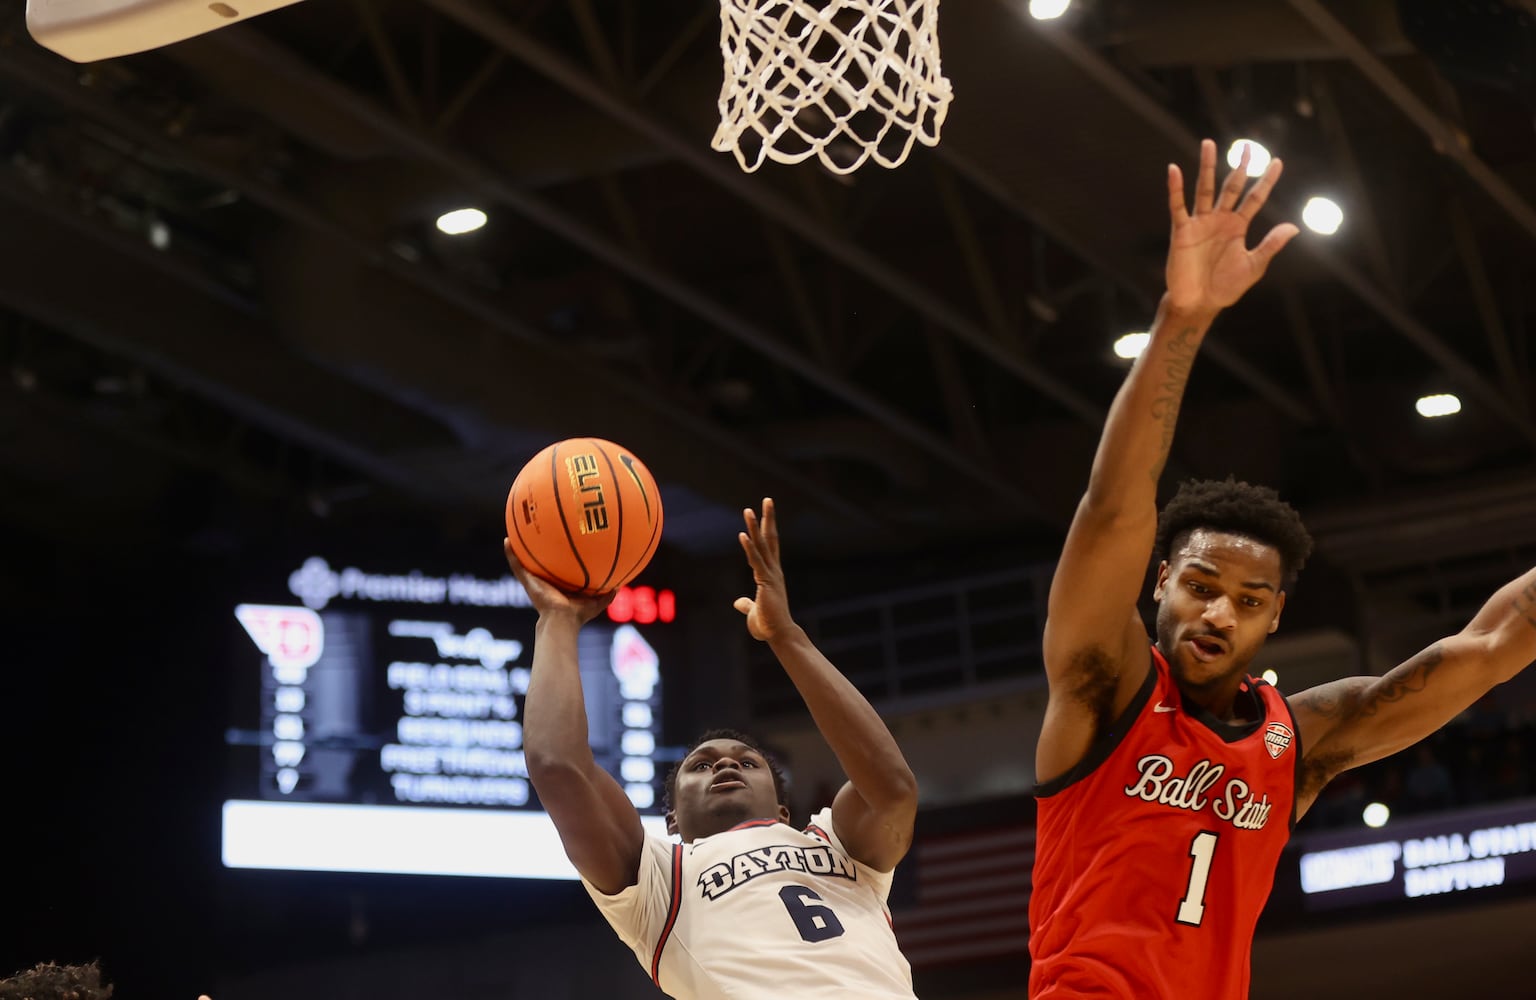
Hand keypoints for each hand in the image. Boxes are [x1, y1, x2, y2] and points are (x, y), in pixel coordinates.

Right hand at [503, 540, 614, 623]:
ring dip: (520, 548)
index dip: (559, 556)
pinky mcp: (528, 582)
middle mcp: (547, 581)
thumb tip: (621, 585)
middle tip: (538, 530)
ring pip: (525, 562)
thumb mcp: (598, 602)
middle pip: (541, 562)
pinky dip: (510, 554)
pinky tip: (506, 540)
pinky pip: (517, 566)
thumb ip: (608, 594)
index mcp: (561, 585)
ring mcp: (535, 581)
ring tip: (515, 531)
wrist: (562, 620)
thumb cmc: (578, 615)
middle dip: (539, 548)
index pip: (559, 568)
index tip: (561, 541)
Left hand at [733, 498, 795, 641]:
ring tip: (749, 510)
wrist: (779, 635)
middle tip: (767, 499)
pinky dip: (749, 548)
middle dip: (768, 518)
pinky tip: (743, 534)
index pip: (770, 545)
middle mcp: (773, 570)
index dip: (768, 527)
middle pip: (770, 538)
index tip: (765, 511)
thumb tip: (738, 602)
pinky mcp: (765, 582)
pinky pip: (756, 561)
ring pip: (762, 546)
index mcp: (771, 573)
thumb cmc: (768, 624)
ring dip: (755, 527)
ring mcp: (771, 574)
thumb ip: (746, 604)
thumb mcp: (753, 611)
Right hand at [1165, 139, 1298, 315]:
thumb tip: (1294, 227)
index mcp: (1238, 227)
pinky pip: (1178, 206)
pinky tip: (1174, 170)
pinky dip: (1175, 188)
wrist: (1199, 304)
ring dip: (1207, 166)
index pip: (1255, 198)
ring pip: (1205, 188)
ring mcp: (1200, 223)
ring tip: (1208, 144)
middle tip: (1248, 146)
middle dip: (1240, 167)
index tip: (1277, 162)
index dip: (1266, 181)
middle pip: (1231, 186)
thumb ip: (1271, 245)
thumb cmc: (1225, 288)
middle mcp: (1220, 219)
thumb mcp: (1253, 266)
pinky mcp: (1181, 230)